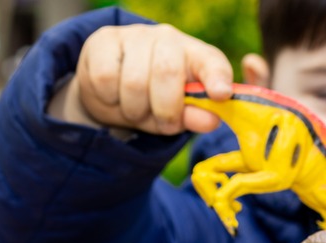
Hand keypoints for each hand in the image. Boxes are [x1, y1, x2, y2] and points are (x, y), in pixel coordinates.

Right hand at [49, 23, 232, 134]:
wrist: (113, 90)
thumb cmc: (157, 102)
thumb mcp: (180, 114)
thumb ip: (195, 117)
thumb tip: (211, 121)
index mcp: (198, 57)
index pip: (213, 63)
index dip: (217, 78)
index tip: (220, 94)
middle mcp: (170, 39)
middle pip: (167, 72)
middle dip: (165, 109)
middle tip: (163, 124)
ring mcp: (136, 35)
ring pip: (134, 81)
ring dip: (134, 109)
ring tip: (136, 111)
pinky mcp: (105, 39)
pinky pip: (105, 77)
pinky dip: (109, 98)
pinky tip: (114, 96)